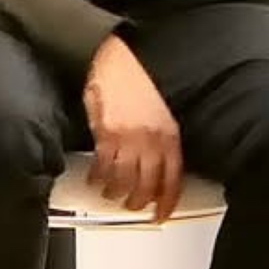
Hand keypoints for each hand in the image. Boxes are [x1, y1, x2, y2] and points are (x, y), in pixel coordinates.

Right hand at [83, 34, 182, 221]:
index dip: (167, 201)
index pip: (172, 179)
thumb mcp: (163, 109)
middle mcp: (151, 141)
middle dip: (139, 201)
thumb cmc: (140, 76)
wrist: (120, 55)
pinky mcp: (105, 132)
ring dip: (116, 192)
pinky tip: (96, 178)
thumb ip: (161, 136)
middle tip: (133, 206)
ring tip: (112, 195)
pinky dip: (98, 176)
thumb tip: (156, 160)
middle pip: (147, 185)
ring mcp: (127, 138)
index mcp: (169, 135)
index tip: (162, 212)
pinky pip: (102, 164)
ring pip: (123, 179)